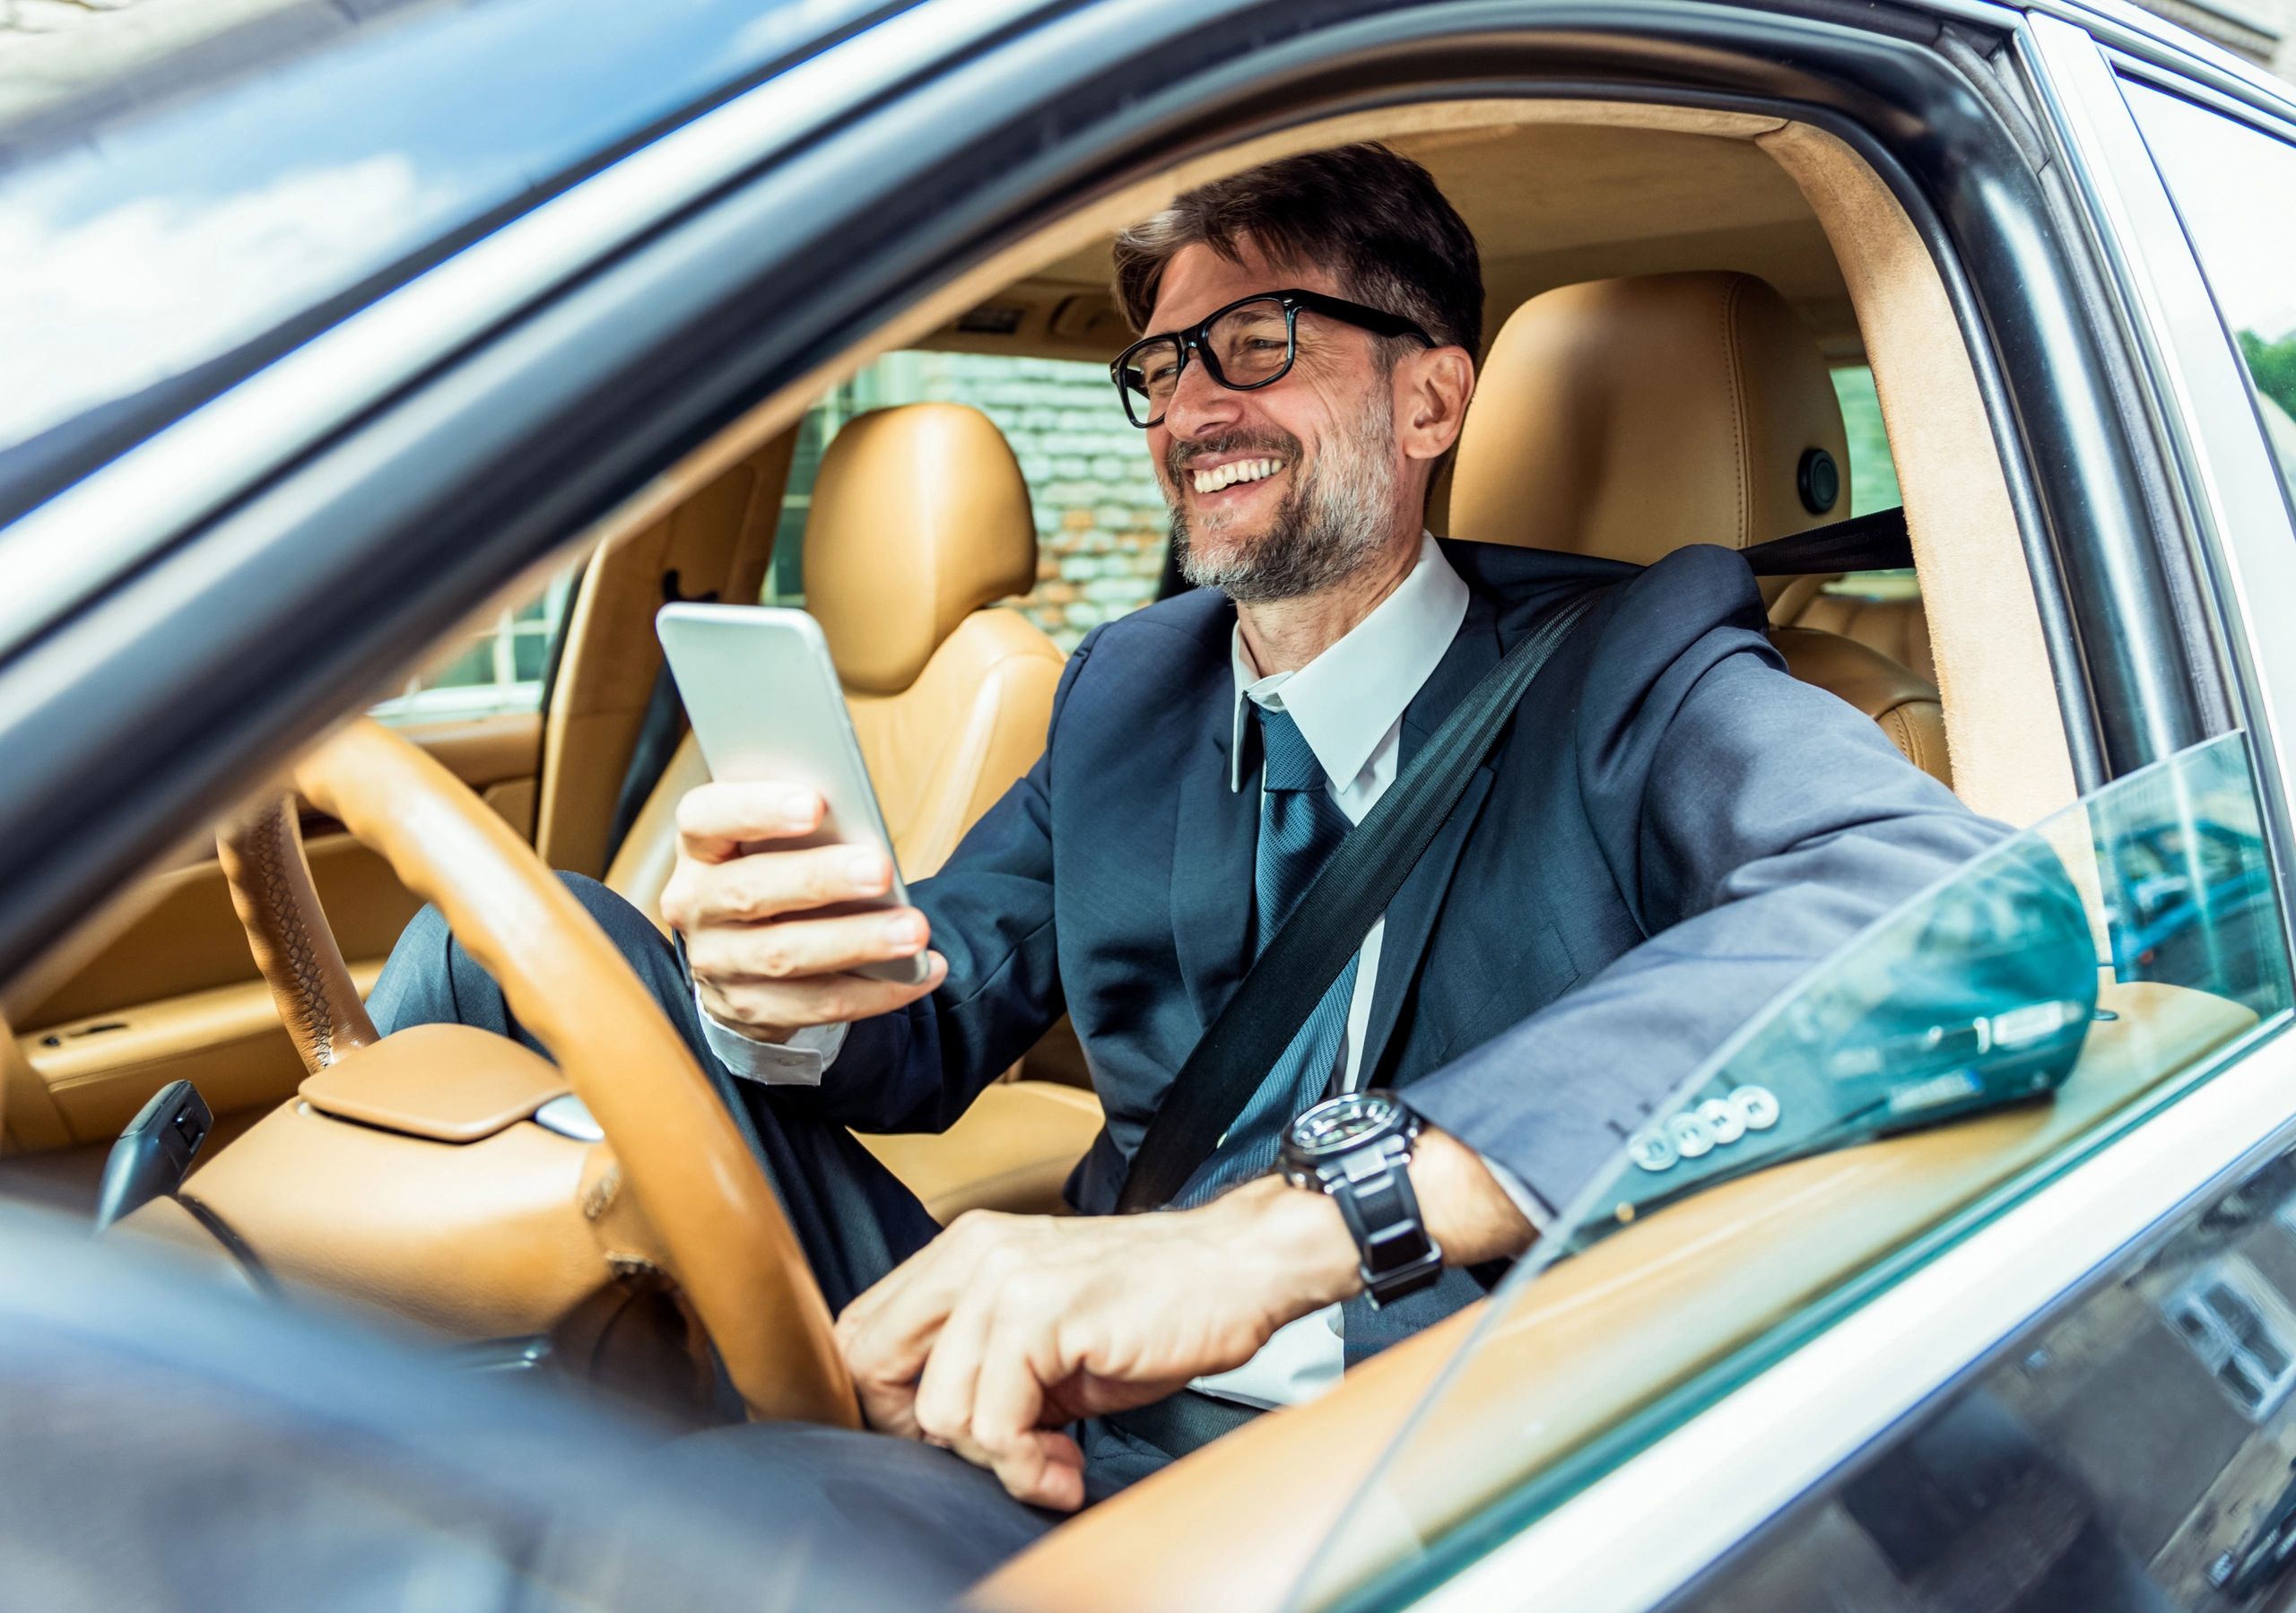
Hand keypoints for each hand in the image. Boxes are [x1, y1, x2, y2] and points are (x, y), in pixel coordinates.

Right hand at [662, 780, 945, 1041]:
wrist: (739, 954)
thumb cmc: (773, 871)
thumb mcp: (771, 842)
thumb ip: (803, 827)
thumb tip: (861, 825)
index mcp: (699, 848)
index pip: (705, 818)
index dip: (754, 809)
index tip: (814, 804)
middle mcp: (695, 905)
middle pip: (749, 890)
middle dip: (820, 880)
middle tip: (881, 870)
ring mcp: (716, 964)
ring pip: (785, 956)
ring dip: (856, 943)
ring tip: (914, 930)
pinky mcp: (748, 1010)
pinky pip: (817, 1005)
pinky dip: (876, 991)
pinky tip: (922, 972)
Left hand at [833, 1180, 1358, 1510]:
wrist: (1239, 1269)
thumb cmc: (1151, 1305)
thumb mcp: (1044, 1327)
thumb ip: (979, 1362)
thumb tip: (929, 1434)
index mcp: (962, 1251)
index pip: (861, 1335)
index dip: (889, 1406)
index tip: (959, 1438)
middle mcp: (971, 1255)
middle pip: (873, 1371)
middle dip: (928, 1437)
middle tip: (1000, 1453)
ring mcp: (1003, 1280)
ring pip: (938, 1412)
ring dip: (997, 1461)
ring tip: (1054, 1461)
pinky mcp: (1041, 1315)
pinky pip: (994, 1426)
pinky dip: (1029, 1466)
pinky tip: (1069, 1463)